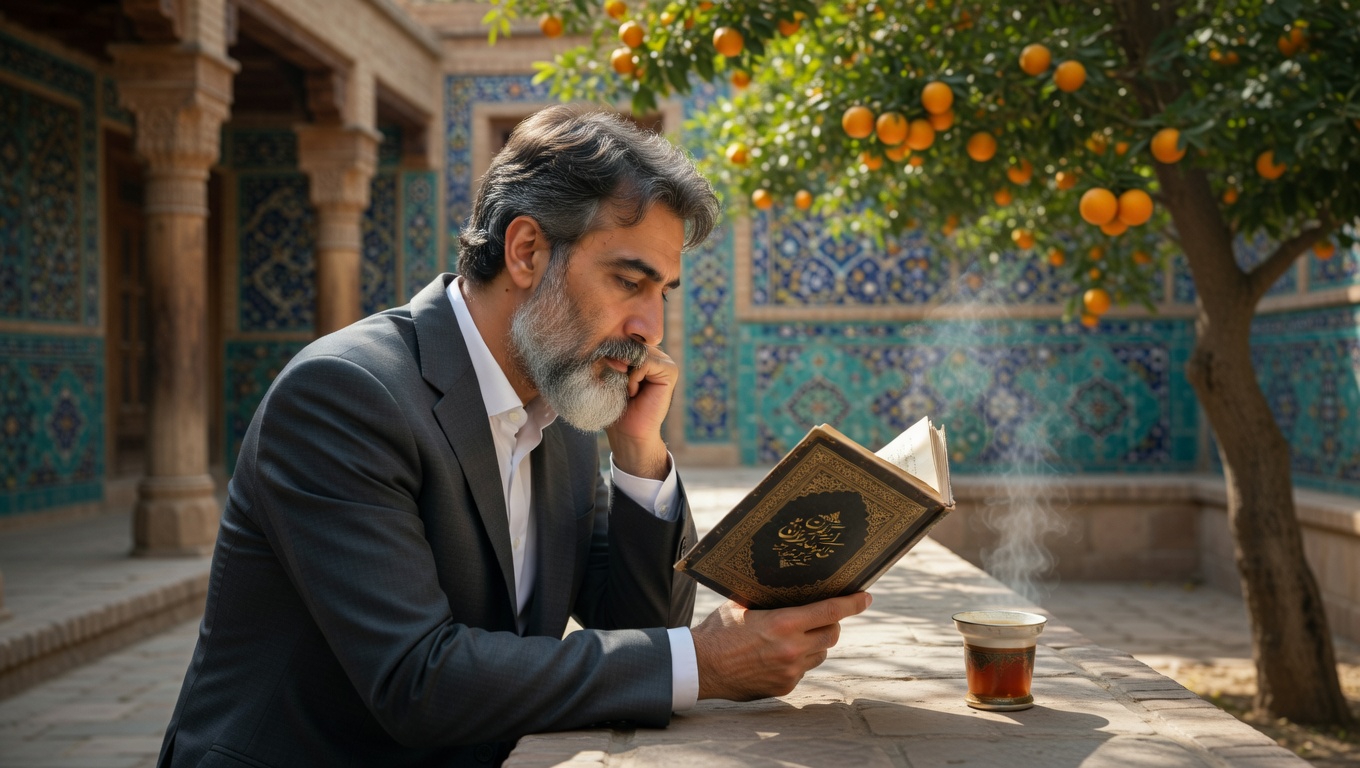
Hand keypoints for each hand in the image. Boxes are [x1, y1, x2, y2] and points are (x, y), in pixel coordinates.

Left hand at [605, 345, 677, 479]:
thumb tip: (613, 343)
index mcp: (639, 353)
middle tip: (618, 386)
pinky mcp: (670, 370)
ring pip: (636, 351)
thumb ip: (610, 355)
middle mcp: (654, 354)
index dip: (610, 355)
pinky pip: (646, 361)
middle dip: (617, 363)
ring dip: (625, 372)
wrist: (627, 432)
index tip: (608, 377)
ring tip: (628, 390)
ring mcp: (664, 361)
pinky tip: (634, 392)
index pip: (622, 339)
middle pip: (629, 343)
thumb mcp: (607, 374)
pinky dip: (634, 377)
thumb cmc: (615, 404)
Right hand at [690, 593, 872, 700]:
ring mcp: (790, 671)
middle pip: (832, 634)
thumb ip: (769, 599)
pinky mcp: (784, 687)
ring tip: (796, 635)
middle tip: (824, 615)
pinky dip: (798, 660)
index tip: (866, 597)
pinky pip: (803, 670)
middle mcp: (792, 648)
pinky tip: (778, 655)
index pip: (831, 611)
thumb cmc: (718, 630)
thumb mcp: (743, 604)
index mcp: (784, 623)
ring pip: (820, 654)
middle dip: (832, 623)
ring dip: (816, 643)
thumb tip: (789, 585)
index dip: (853, 603)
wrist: (700, 667)